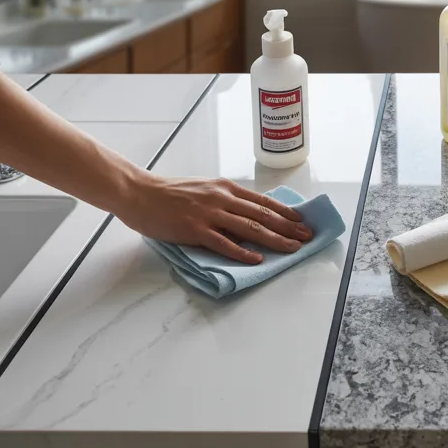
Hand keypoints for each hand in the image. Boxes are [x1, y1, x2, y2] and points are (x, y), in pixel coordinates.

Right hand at [116, 175, 312, 263]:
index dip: (286, 212)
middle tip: (307, 238)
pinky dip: (243, 252)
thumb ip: (225, 199)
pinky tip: (257, 259)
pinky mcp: (196, 229)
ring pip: (250, 229)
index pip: (263, 201)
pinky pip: (224, 243)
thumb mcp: (204, 188)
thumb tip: (247, 213)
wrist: (140, 192)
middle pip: (263, 215)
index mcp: (225, 187)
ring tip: (292, 249)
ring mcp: (210, 214)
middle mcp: (222, 198)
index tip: (303, 222)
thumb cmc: (169, 192)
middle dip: (289, 228)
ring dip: (275, 240)